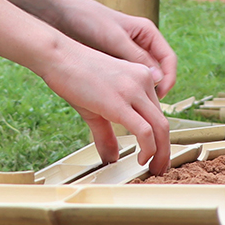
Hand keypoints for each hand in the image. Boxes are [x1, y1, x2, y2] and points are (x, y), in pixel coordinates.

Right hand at [38, 39, 173, 175]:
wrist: (59, 56)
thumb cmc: (73, 76)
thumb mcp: (96, 106)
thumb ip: (107, 133)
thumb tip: (111, 157)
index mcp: (141, 78)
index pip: (157, 113)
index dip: (159, 137)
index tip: (156, 154)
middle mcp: (144, 81)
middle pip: (164, 122)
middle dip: (166, 150)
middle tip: (161, 168)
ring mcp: (134, 90)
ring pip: (161, 128)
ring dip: (161, 154)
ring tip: (154, 168)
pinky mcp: (120, 102)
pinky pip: (145, 131)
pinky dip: (149, 149)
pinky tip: (141, 159)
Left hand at [46, 0, 177, 98]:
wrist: (60, 13)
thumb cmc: (87, 19)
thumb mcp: (113, 38)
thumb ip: (136, 56)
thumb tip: (157, 79)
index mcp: (147, 33)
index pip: (168, 60)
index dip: (169, 79)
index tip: (160, 96)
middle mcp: (140, 43)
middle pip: (158, 72)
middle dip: (155, 91)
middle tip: (146, 110)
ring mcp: (127, 53)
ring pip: (142, 78)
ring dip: (140, 93)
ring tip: (133, 109)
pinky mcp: (113, 62)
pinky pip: (125, 80)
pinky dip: (125, 91)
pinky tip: (118, 102)